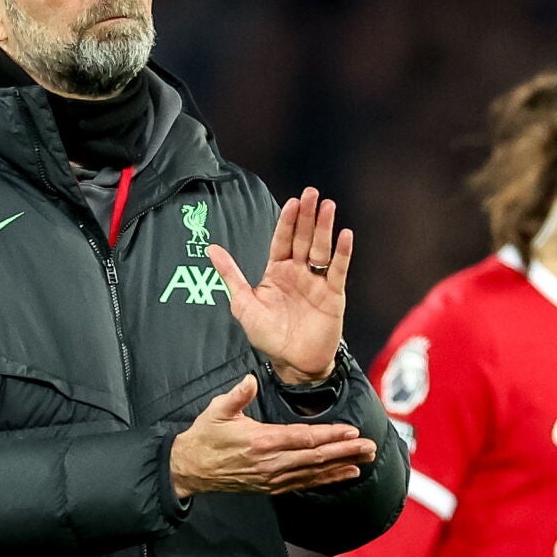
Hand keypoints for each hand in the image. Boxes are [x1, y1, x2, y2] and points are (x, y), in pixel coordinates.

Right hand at [170, 375, 375, 497]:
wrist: (190, 469)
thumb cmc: (205, 436)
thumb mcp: (216, 411)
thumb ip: (236, 395)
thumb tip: (249, 380)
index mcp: (261, 441)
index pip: (303, 438)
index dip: (330, 435)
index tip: (351, 430)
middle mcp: (271, 463)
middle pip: (316, 456)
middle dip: (346, 451)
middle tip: (370, 446)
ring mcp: (273, 477)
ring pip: (315, 472)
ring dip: (342, 465)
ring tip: (365, 459)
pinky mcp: (273, 487)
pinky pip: (306, 483)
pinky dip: (328, 479)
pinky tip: (346, 474)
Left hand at [208, 187, 350, 382]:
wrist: (294, 362)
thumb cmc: (268, 336)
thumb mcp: (243, 304)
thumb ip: (230, 275)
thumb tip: (211, 248)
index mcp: (277, 271)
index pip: (283, 240)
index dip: (288, 221)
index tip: (292, 202)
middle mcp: (299, 272)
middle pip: (304, 238)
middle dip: (308, 216)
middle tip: (312, 193)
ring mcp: (317, 282)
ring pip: (321, 249)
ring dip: (325, 227)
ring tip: (329, 206)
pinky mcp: (333, 294)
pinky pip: (338, 270)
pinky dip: (342, 253)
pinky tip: (345, 235)